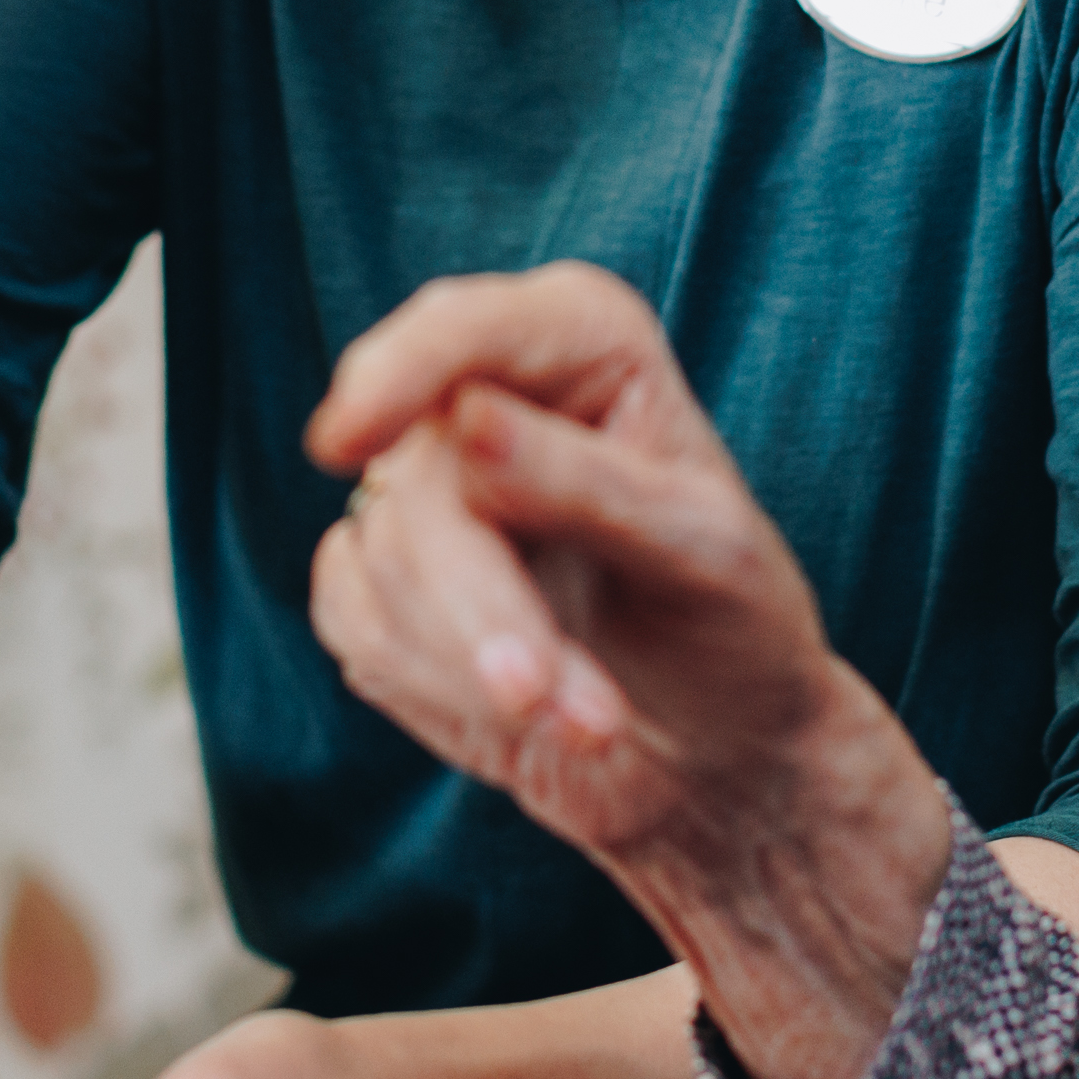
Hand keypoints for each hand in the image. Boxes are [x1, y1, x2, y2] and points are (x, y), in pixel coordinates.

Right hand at [302, 264, 869, 869]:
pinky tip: (520, 717)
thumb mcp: (703, 553)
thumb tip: (467, 423)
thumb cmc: (735, 625)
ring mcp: (424, 485)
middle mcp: (486, 391)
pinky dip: (435, 684)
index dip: (397, 373)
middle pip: (420, 478)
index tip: (343, 442)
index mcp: (580, 340)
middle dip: (477, 607)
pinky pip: (353, 618)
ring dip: (472, 666)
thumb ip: (587, 484)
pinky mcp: (380, 577)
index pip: (462, 329)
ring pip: (378, 557)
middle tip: (540, 700)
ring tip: (586, 726)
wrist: (717, 749)